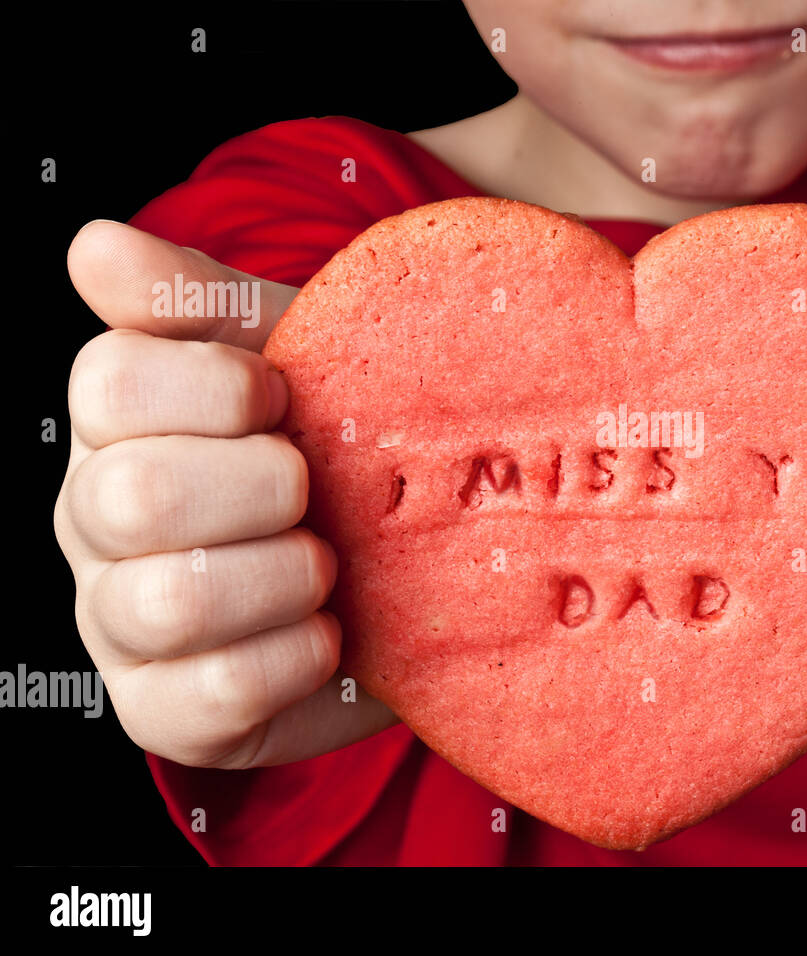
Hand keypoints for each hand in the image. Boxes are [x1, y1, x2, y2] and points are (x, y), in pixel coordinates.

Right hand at [54, 221, 395, 768]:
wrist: (405, 574)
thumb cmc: (338, 453)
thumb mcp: (294, 356)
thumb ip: (202, 301)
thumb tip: (93, 244)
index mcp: (116, 428)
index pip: (108, 383)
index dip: (216, 385)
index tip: (284, 397)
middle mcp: (95, 524)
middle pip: (134, 496)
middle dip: (262, 487)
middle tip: (315, 489)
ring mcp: (119, 625)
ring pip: (169, 602)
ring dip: (283, 576)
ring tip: (328, 564)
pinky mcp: (166, 711)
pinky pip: (216, 692)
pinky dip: (296, 656)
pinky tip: (330, 634)